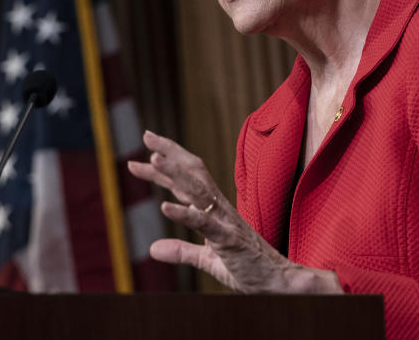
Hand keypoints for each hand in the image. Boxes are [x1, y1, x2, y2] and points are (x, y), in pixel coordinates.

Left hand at [127, 130, 340, 293]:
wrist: (279, 283)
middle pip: (193, 172)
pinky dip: (184, 214)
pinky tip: (165, 207)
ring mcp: (225, 220)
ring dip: (175, 173)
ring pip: (198, 189)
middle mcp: (219, 208)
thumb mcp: (207, 260)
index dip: (164, 168)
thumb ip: (181, 251)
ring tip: (153, 160)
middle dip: (170, 153)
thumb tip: (152, 248)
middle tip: (147, 135)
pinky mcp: (229, 238)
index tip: (139, 159)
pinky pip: (205, 222)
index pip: (187, 180)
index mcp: (214, 210)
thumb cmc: (247, 268)